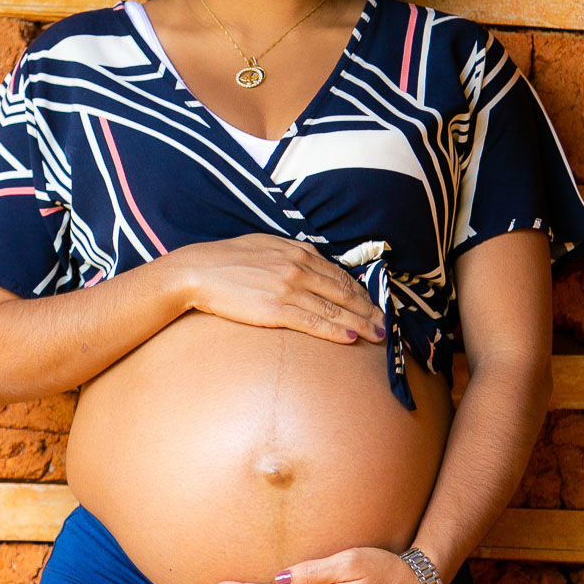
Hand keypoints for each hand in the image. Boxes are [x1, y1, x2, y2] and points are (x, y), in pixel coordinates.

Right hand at [176, 234, 386, 344]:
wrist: (198, 271)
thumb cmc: (228, 260)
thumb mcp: (265, 245)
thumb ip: (292, 253)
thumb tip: (314, 261)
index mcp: (297, 251)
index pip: (338, 274)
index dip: (360, 291)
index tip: (373, 304)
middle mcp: (298, 268)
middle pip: (343, 291)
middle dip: (368, 309)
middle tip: (385, 323)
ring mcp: (288, 288)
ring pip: (334, 308)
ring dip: (360, 323)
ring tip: (377, 335)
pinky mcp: (276, 309)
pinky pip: (314, 322)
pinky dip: (335, 331)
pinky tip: (351, 338)